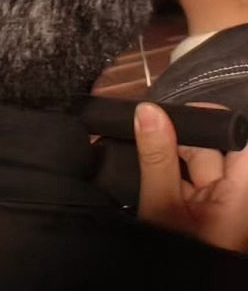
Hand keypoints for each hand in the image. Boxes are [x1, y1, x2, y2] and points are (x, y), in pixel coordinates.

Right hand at [136, 101, 247, 252]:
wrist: (178, 289)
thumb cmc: (181, 259)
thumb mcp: (161, 205)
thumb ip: (156, 156)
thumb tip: (148, 112)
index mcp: (242, 196)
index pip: (241, 143)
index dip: (215, 123)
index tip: (177, 114)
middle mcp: (239, 199)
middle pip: (217, 151)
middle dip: (182, 140)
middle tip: (149, 137)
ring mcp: (224, 208)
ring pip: (201, 166)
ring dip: (173, 159)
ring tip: (146, 163)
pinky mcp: (209, 216)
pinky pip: (192, 183)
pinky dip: (172, 177)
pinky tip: (153, 181)